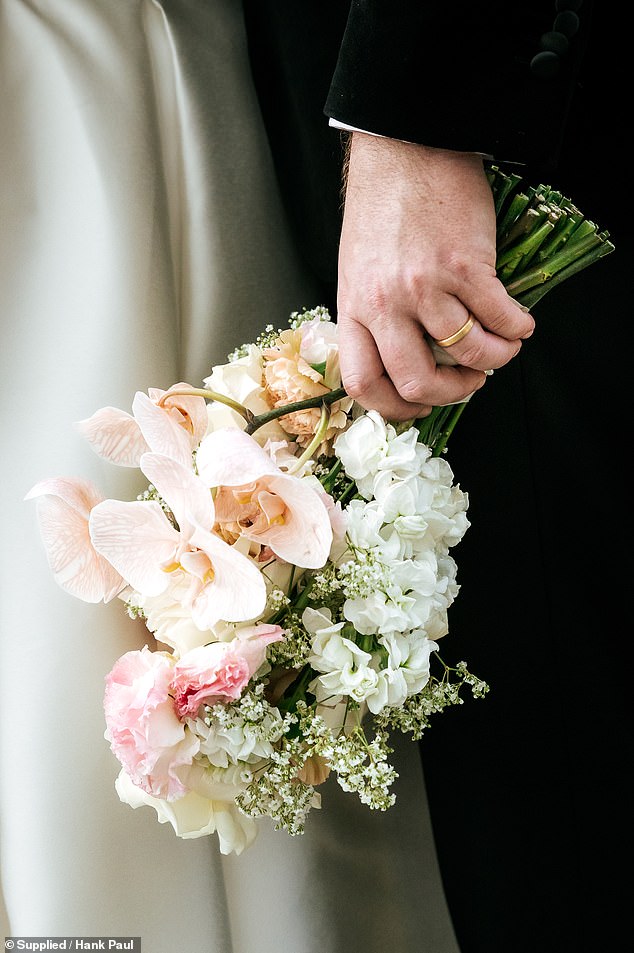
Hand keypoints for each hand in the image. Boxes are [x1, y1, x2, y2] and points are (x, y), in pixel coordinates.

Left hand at [336, 133, 534, 419]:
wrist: (405, 147)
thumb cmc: (382, 205)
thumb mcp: (359, 268)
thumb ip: (375, 314)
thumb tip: (409, 356)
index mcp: (353, 306)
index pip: (362, 382)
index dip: (393, 407)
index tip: (418, 407)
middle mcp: (384, 304)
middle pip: (416, 382)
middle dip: (451, 395)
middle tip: (469, 384)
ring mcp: (423, 286)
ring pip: (465, 354)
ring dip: (494, 360)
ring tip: (502, 349)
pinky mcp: (463, 264)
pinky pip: (497, 316)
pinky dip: (515, 328)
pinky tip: (519, 324)